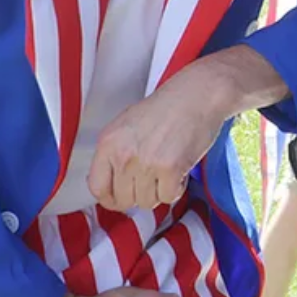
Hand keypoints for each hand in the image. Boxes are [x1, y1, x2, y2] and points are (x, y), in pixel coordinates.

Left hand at [87, 63, 227, 210]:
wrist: (199, 94)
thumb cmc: (169, 106)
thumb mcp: (128, 124)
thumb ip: (116, 152)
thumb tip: (112, 182)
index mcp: (109, 142)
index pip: (97, 188)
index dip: (111, 198)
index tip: (121, 197)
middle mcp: (124, 154)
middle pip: (123, 200)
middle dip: (140, 194)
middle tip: (152, 179)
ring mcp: (147, 163)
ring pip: (146, 202)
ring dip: (159, 191)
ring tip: (168, 171)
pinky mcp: (171, 168)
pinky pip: (168, 197)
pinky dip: (176, 189)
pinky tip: (180, 172)